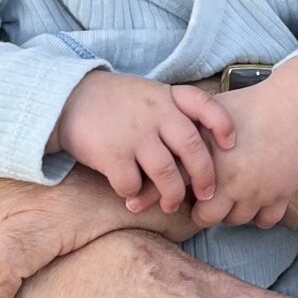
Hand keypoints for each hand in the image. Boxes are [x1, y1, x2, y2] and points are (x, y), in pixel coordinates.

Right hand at [57, 72, 234, 215]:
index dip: (223, 126)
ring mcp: (134, 134)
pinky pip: (132, 184)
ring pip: (167, 174)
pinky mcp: (112, 153)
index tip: (230, 146)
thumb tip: (208, 147)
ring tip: (171, 204)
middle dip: (205, 177)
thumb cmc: (117, 102)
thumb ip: (175, 112)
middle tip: (207, 194)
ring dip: (173, 195)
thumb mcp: (150, 93)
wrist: (67, 98)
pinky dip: (134, 194)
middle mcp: (155, 113)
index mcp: (167, 96)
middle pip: (192, 149)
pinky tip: (131, 196)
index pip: (206, 106)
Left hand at [186, 82, 297, 229]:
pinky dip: (260, 216)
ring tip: (233, 196)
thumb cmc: (251, 107)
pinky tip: (256, 201)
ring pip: (236, 221)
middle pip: (206, 218)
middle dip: (204, 210)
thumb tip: (166, 145)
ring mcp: (254, 193)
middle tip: (208, 198)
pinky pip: (265, 222)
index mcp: (207, 162)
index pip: (179, 193)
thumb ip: (188, 132)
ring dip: (232, 212)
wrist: (295, 109)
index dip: (177, 193)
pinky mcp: (279, 197)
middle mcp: (229, 183)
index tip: (183, 188)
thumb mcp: (211, 113)